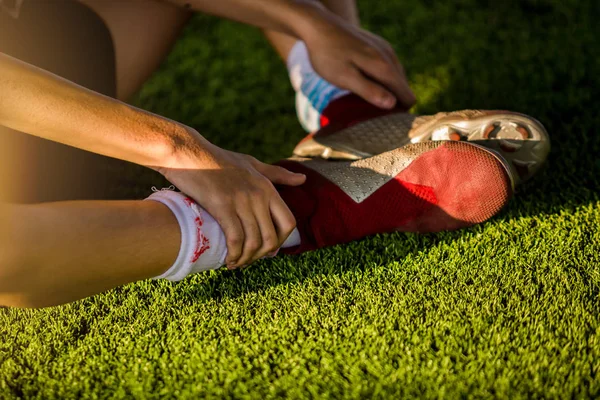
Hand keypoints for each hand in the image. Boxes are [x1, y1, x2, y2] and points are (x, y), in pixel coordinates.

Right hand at [157, 129, 305, 267]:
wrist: (188, 152)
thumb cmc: (218, 159)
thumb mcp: (252, 163)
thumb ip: (277, 174)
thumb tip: (303, 179)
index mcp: (267, 187)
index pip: (288, 222)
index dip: (281, 241)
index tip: (267, 248)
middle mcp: (258, 195)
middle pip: (272, 237)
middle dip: (262, 254)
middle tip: (249, 260)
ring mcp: (241, 201)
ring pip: (253, 242)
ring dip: (246, 259)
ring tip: (236, 263)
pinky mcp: (222, 206)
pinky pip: (235, 239)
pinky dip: (234, 255)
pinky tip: (228, 260)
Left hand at [298, 3, 415, 109]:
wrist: (317, 25)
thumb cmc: (327, 55)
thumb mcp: (345, 78)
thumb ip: (369, 90)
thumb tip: (393, 104)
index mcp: (384, 67)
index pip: (408, 96)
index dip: (399, 112)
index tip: (382, 122)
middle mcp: (389, 56)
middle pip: (403, 88)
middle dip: (392, 103)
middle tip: (369, 114)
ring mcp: (384, 49)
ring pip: (395, 78)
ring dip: (385, 91)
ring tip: (364, 101)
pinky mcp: (376, 45)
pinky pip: (387, 68)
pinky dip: (380, 79)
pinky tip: (363, 83)